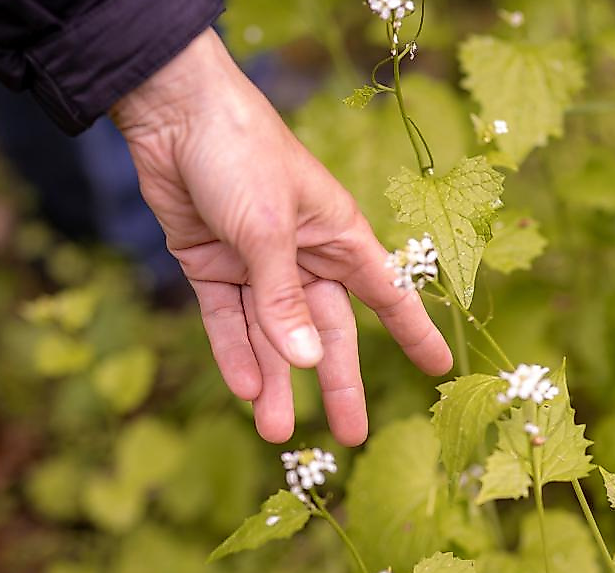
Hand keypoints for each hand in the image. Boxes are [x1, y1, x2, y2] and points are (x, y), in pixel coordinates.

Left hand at [110, 29, 451, 445]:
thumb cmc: (243, 154)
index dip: (414, 332)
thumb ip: (284, 300)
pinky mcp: (214, 265)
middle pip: (327, 330)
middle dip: (335, 381)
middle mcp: (303, 254)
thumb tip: (304, 361)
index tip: (439, 368)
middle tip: (349, 435)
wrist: (175, 112)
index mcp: (338, 236)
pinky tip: (243, 389)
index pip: (388, 293)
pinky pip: (228, 320)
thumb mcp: (268, 231)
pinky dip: (234, 353)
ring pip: (273, 334)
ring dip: (275, 380)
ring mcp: (257, 263)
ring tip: (275, 431)